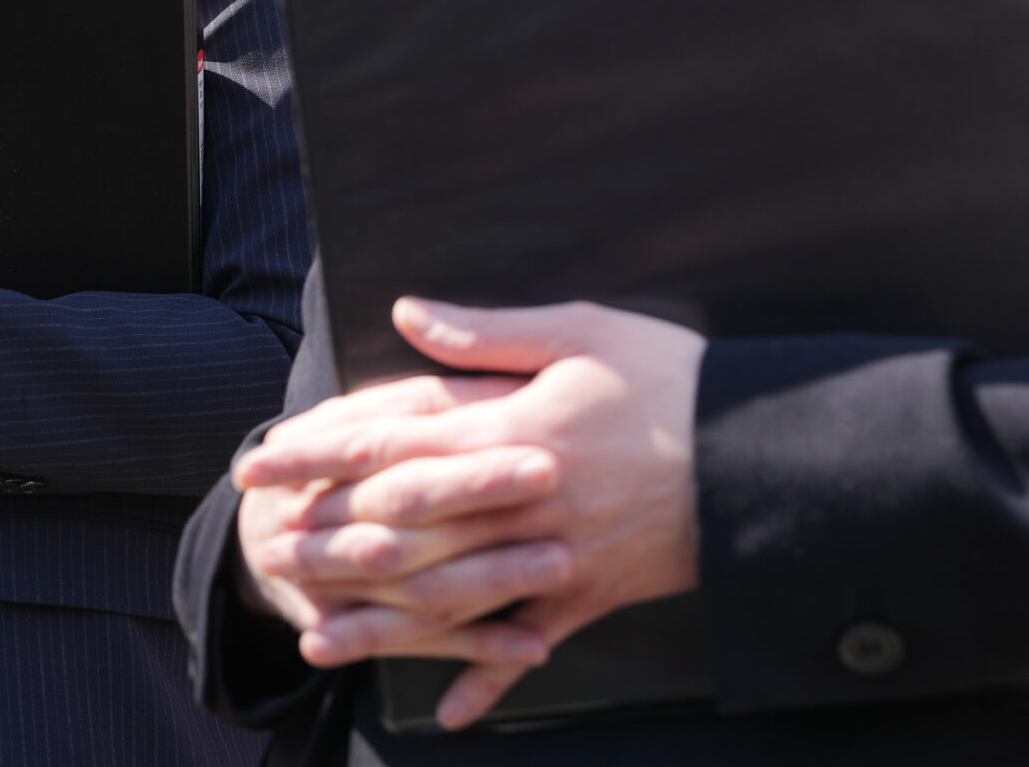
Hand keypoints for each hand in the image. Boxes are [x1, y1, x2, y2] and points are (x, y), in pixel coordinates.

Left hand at [234, 298, 704, 729]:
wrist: (767, 455)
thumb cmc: (674, 378)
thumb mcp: (581, 332)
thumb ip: (485, 334)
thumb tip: (405, 315)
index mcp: (509, 430)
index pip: (389, 442)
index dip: (318, 454)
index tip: (261, 462)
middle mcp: (520, 501)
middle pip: (403, 527)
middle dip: (328, 540)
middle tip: (264, 553)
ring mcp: (556, 555)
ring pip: (451, 598)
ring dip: (380, 623)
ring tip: (318, 639)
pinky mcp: (595, 594)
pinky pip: (533, 644)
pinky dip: (492, 679)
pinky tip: (450, 713)